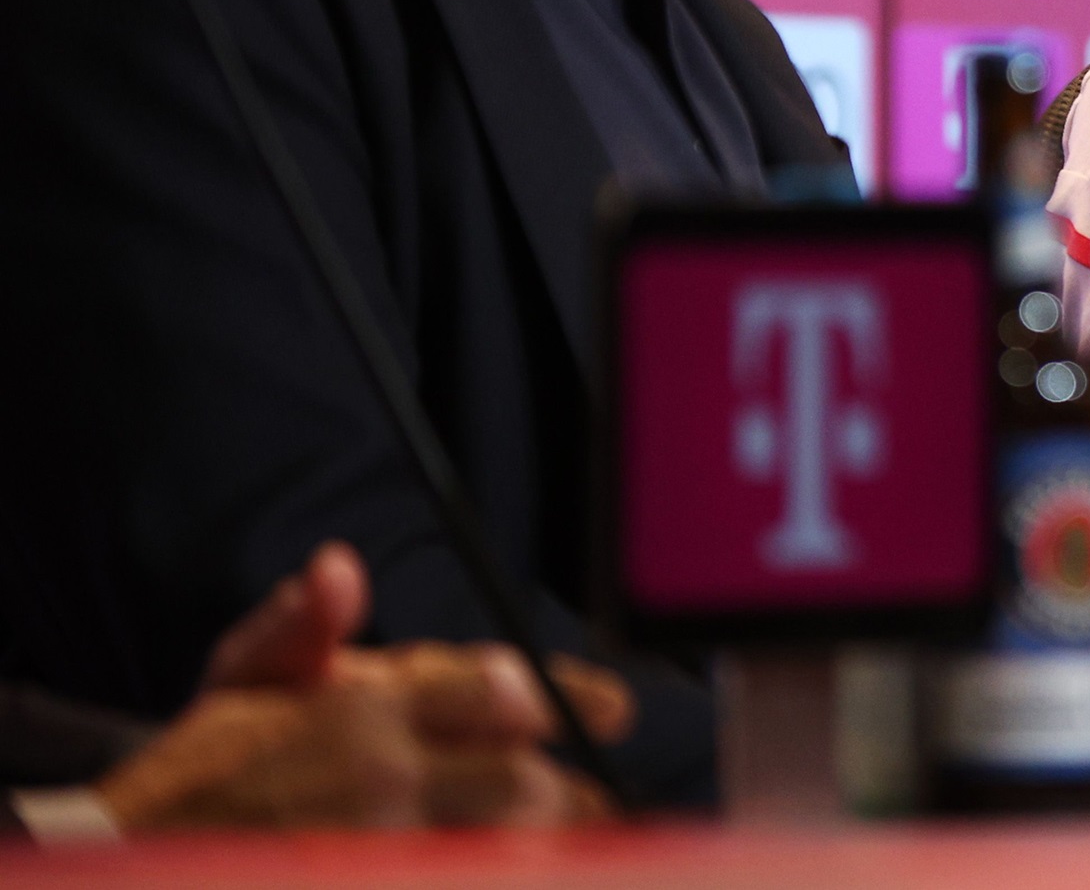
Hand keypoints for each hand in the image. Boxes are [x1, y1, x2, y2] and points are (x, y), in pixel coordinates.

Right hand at [95, 543, 632, 832]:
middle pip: (522, 785)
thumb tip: (340, 568)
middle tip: (598, 796)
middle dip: (568, 791)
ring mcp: (377, 849)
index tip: (613, 711)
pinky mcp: (371, 884)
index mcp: (366, 710)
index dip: (566, 700)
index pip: (499, 692)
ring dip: (545, 848)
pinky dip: (497, 874)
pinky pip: (461, 881)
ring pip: (505, 849)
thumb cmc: (209, 766)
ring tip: (578, 843)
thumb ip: (299, 624)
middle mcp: (384, 781)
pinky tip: (519, 869)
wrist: (139, 855)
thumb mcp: (241, 678)